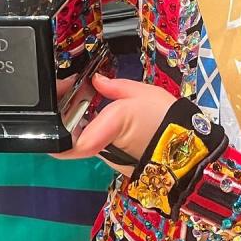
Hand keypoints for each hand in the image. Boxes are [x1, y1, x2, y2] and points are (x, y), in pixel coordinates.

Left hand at [55, 74, 176, 173]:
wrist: (189, 146)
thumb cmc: (166, 119)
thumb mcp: (140, 93)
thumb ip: (113, 87)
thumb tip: (96, 80)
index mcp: (107, 130)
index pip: (69, 142)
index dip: (53, 133)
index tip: (51, 110)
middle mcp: (104, 149)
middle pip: (72, 137)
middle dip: (65, 115)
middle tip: (68, 90)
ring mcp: (110, 157)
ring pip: (84, 139)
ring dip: (78, 120)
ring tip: (82, 94)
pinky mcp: (117, 159)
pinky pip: (98, 142)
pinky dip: (93, 126)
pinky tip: (97, 108)